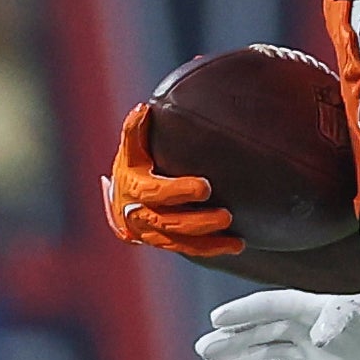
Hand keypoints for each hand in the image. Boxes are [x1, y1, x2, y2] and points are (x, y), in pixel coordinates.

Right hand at [103, 103, 242, 258]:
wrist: (123, 203)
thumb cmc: (134, 167)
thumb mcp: (132, 149)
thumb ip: (135, 131)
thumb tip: (143, 109)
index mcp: (134, 187)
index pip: (155, 192)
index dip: (179, 191)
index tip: (206, 187)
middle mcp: (140, 214)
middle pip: (169, 222)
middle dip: (199, 221)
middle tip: (226, 216)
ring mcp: (153, 233)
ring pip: (180, 241)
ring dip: (209, 240)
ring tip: (236, 238)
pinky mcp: (167, 243)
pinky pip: (189, 250)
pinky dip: (213, 249)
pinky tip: (236, 245)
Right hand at [196, 288, 359, 359]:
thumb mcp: (357, 312)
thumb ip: (337, 320)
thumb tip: (320, 335)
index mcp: (303, 305)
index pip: (267, 305)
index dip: (243, 312)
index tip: (216, 318)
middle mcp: (297, 325)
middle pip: (257, 332)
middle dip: (230, 340)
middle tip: (202, 349)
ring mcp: (301, 346)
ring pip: (263, 354)